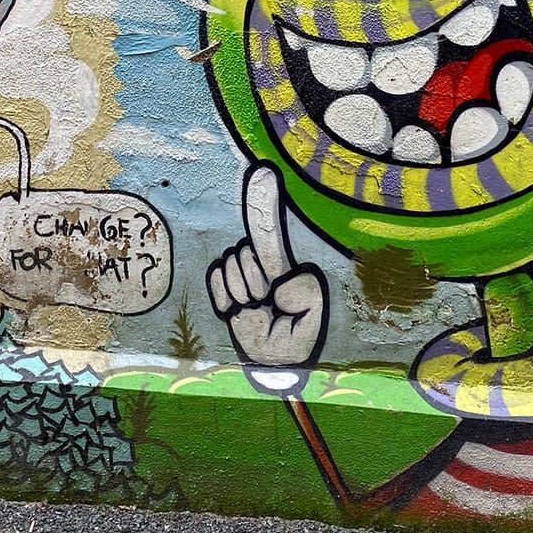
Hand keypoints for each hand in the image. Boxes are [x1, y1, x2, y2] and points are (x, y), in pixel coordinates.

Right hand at [208, 164, 327, 381]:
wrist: (273, 361)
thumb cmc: (297, 336)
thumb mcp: (315, 313)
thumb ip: (306, 292)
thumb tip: (278, 283)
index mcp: (284, 264)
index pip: (271, 228)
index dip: (264, 200)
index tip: (263, 171)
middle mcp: (260, 263)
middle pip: (248, 252)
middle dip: (257, 282)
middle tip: (270, 305)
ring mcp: (240, 274)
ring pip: (232, 267)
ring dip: (244, 295)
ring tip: (258, 311)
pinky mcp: (223, 289)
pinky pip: (217, 281)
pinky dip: (228, 301)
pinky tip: (242, 312)